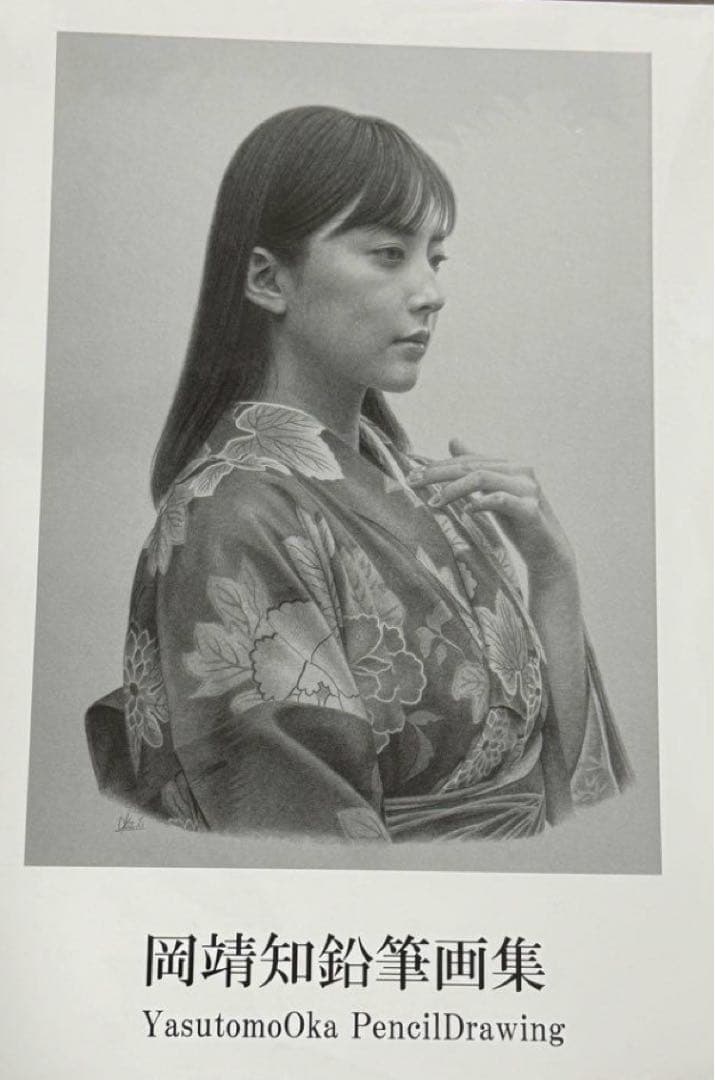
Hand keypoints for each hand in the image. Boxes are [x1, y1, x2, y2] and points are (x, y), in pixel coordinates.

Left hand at [407, 437, 576, 588]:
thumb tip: (454, 440)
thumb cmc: (518, 521)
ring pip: (483, 478)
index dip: (438, 466)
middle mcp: (521, 471)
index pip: (467, 460)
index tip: (412, 475)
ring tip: (434, 503)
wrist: (547, 550)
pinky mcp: (531, 509)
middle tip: (413, 482)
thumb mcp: (492, 492)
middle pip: (471, 466)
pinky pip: (501, 500)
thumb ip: (475, 468)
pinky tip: (466, 512)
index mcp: (509, 465)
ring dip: (454, 489)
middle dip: (438, 474)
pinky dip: (481, 504)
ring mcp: (528, 489)